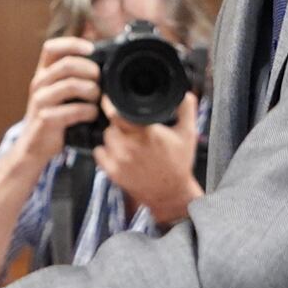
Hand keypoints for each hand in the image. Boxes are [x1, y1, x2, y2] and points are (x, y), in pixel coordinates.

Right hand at [10, 39, 104, 169]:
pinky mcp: (46, 119)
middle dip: (90, 70)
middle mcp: (39, 83)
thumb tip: (102, 62)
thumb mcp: (59, 93)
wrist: (33, 146)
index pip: (52, 47)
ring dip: (91, 90)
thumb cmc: (53, 116)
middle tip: (100, 80)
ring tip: (97, 99)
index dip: (72, 44)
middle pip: (67, 64)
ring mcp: (40, 101)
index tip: (91, 49)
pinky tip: (92, 115)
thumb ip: (73, 77)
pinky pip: (73, 110)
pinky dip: (88, 111)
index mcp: (43, 73)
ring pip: (70, 85)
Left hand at [95, 92, 201, 226]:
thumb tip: (184, 93)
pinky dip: (106, 150)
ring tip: (128, 140)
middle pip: (111, 123)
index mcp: (146, 133)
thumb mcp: (188, 134)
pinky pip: (99, 152)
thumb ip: (186, 109)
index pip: (117, 113)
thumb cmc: (178, 164)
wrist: (170, 194)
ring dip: (113, 135)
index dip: (111, 103)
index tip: (110, 99)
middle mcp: (130, 146)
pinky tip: (119, 152)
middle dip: (118, 121)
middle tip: (130, 126)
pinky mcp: (112, 172)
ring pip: (105, 136)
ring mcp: (119, 160)